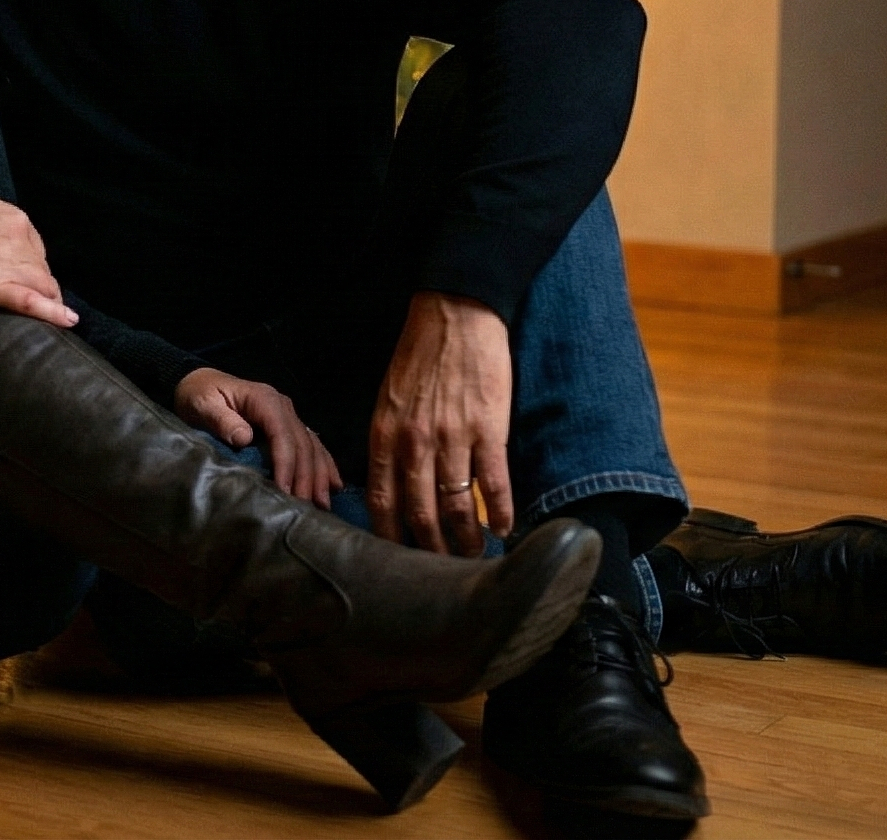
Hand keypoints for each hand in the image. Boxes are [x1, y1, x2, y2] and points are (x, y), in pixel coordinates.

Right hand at [0, 188, 76, 328]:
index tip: (26, 273)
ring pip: (42, 285)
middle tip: (32, 295)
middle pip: (40, 267)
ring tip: (51, 311)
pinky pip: (32, 302)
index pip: (35, 247)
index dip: (31, 263)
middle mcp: (17, 238)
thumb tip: (1, 226)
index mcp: (13, 217)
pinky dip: (54, 313)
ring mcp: (8, 263)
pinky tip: (67, 320)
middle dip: (39, 282)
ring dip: (46, 297)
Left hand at [174, 368, 339, 505]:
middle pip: (302, 444)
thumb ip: (221, 420)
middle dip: (306, 477)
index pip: (282, 434)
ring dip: (320, 476)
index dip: (286, 463)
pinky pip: (313, 446)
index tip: (285, 491)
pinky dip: (325, 465)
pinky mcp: (288, 427)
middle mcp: (283, 406)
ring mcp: (289, 416)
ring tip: (322, 504)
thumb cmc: (199, 395)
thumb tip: (244, 438)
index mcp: (264, 400)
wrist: (200, 384)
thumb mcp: (202, 404)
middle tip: (305, 507)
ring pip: (313, 447)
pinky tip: (333, 485)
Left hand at [367, 291, 513, 555]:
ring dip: (467, 540)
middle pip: (421, 513)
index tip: (398, 563)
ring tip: (475, 558)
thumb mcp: (389, 399)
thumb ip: (389, 442)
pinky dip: (500, 513)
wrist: (455, 313)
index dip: (391, 538)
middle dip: (431, 550)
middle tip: (443, 573)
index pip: (382, 501)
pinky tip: (504, 530)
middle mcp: (415, 442)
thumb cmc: (420, 356)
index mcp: (385, 434)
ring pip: (458, 507)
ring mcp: (452, 437)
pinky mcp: (489, 429)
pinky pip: (494, 484)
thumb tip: (392, 486)